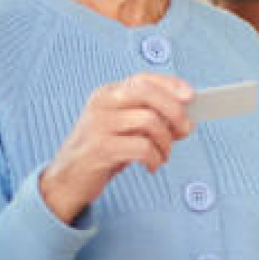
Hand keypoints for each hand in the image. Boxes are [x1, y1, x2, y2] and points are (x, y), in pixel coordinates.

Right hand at [39, 73, 192, 222]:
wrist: (67, 179)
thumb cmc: (101, 152)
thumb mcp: (124, 129)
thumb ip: (150, 119)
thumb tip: (185, 120)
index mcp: (107, 94)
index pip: (143, 79)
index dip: (170, 84)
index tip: (190, 96)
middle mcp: (101, 104)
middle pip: (147, 93)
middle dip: (174, 110)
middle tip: (184, 130)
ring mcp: (99, 125)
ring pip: (149, 121)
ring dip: (166, 141)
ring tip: (163, 155)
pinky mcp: (100, 149)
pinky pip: (142, 147)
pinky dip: (155, 158)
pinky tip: (152, 166)